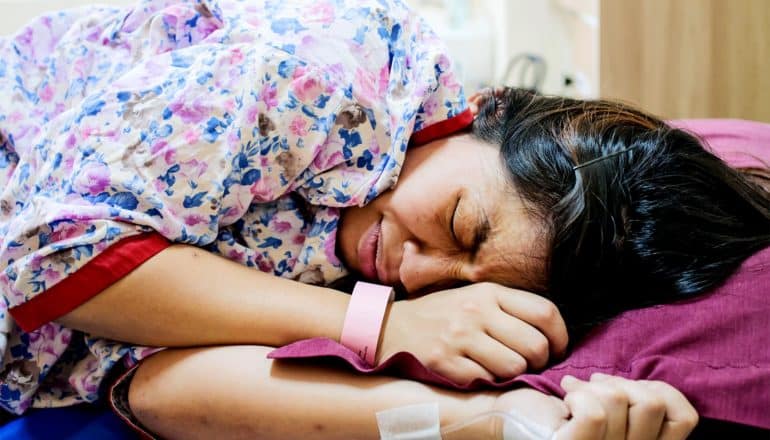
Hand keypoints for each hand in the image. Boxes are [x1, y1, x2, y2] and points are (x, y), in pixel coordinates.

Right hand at [378, 282, 567, 384]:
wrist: (391, 326)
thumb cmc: (442, 314)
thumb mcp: (475, 297)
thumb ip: (509, 308)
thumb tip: (551, 333)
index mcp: (489, 292)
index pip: (544, 312)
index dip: (560, 336)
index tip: (557, 348)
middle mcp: (475, 311)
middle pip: (535, 345)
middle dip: (541, 361)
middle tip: (531, 364)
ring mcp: (459, 337)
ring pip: (514, 367)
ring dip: (516, 375)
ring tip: (504, 370)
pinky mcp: (444, 362)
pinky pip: (486, 381)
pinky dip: (488, 383)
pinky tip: (480, 374)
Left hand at [554, 374, 698, 439]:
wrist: (517, 420)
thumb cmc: (559, 411)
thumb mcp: (611, 404)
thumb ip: (634, 399)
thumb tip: (644, 383)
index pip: (685, 417)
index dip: (658, 390)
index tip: (624, 389)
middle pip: (653, 403)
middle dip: (620, 383)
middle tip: (594, 386)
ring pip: (619, 400)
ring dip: (593, 387)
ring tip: (574, 393)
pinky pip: (593, 413)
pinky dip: (577, 397)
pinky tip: (565, 402)